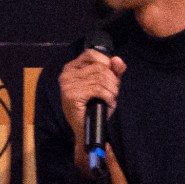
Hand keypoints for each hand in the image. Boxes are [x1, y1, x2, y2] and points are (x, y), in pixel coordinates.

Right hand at [59, 48, 125, 168]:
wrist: (87, 129)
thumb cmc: (94, 106)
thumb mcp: (105, 85)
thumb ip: (113, 71)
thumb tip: (118, 60)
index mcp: (71, 68)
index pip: (91, 54)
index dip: (106, 63)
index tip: (111, 76)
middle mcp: (67, 74)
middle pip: (100, 67)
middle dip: (113, 80)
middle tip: (113, 93)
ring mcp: (68, 85)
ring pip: (101, 78)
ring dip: (112, 90)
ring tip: (110, 99)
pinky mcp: (72, 95)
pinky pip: (98, 89)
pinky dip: (109, 97)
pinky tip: (107, 103)